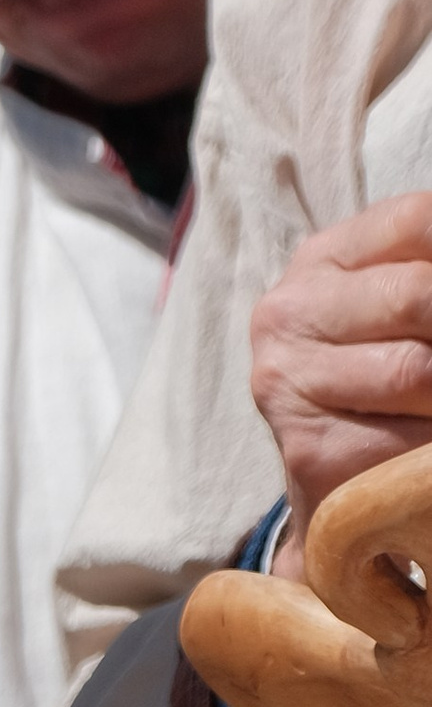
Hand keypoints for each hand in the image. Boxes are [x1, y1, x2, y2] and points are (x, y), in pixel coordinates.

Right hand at [249, 194, 431, 579]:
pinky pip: (411, 443)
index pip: (420, 220)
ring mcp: (288, 381)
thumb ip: (425, 277)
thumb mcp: (401, 309)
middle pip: (422, 295)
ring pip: (421, 371)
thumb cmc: (386, 382)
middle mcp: (288, 313)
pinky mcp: (310, 448)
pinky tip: (425, 449)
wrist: (342, 486)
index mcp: (321, 260)